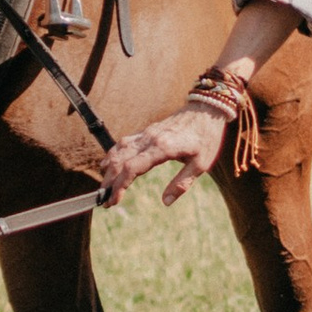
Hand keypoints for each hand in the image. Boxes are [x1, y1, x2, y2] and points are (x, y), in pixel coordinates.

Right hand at [97, 101, 230, 209]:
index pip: (132, 168)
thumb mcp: (201, 164)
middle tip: (104, 201)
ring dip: (108, 169)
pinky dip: (113, 154)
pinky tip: (108, 164)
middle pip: (120, 160)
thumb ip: (182, 183)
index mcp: (162, 148)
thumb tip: (166, 202)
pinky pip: (125, 142)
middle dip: (109, 181)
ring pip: (119, 150)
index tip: (113, 201)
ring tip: (104, 187)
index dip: (120, 186)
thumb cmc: (207, 137)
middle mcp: (150, 139)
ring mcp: (147, 133)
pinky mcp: (147, 131)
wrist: (208, 109)